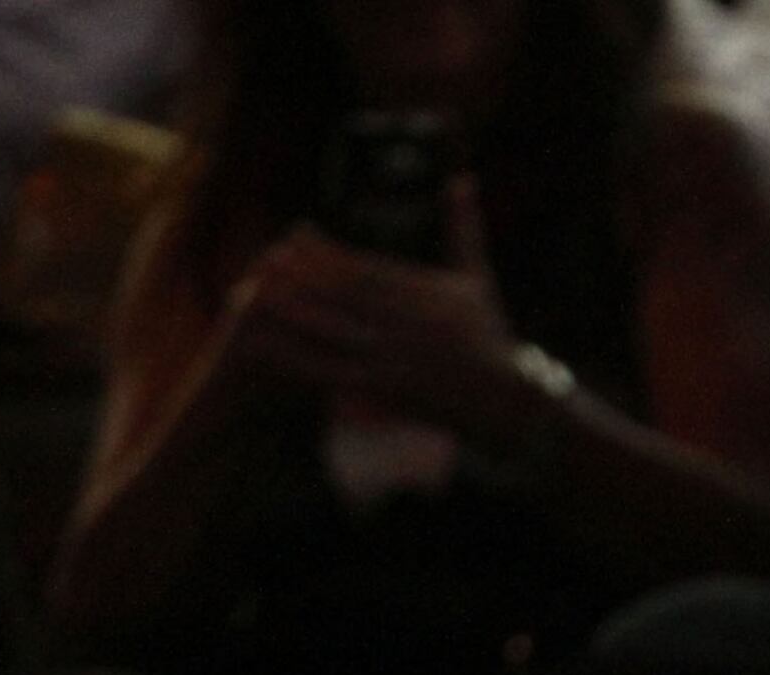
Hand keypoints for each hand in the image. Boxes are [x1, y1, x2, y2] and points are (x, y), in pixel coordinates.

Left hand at [222, 186, 538, 450]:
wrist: (509, 400)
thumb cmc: (492, 337)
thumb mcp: (478, 277)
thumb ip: (464, 228)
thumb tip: (463, 180)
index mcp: (427, 294)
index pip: (368, 267)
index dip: (329, 250)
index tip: (296, 233)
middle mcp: (411, 322)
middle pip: (347, 294)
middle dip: (305, 275)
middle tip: (267, 257)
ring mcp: (399, 356)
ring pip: (338, 328)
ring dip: (297, 310)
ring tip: (260, 292)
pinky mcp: (390, 387)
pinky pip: (337, 370)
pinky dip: (304, 358)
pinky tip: (276, 349)